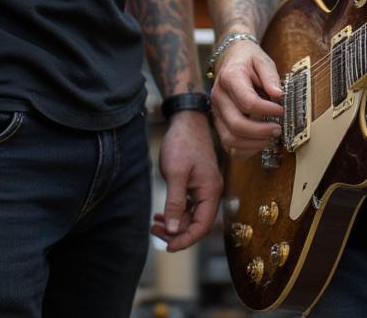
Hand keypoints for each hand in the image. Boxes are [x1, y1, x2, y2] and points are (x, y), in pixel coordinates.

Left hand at [151, 110, 222, 250]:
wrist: (186, 120)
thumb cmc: (182, 143)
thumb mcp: (175, 174)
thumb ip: (175, 203)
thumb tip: (174, 230)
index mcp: (210, 192)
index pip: (202, 227)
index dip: (186, 240)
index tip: (168, 247)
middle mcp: (211, 192)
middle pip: (197, 224)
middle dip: (177, 233)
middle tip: (155, 232)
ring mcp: (205, 188)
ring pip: (192, 216)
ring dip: (175, 224)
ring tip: (155, 225)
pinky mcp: (198, 183)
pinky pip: (190, 206)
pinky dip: (176, 213)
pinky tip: (161, 215)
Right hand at [210, 39, 282, 155]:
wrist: (231, 58)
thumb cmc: (248, 60)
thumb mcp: (262, 60)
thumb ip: (270, 76)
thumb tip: (279, 95)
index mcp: (229, 78)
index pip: (248, 102)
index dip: (268, 110)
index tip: (282, 110)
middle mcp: (219, 96)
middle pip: (236, 124)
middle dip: (261, 132)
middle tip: (279, 129)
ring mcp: (216, 111)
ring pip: (230, 139)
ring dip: (254, 143)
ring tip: (271, 137)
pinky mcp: (219, 122)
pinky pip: (228, 145)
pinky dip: (246, 149)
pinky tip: (260, 142)